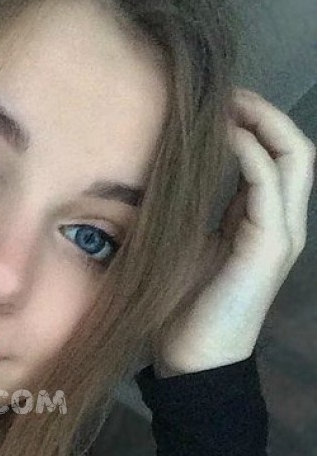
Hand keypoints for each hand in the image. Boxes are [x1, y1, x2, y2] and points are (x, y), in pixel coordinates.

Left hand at [151, 88, 314, 377]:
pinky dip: (247, 151)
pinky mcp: (269, 246)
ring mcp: (282, 233)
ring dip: (262, 121)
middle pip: (297, 147)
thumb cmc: (181, 309)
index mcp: (262, 222)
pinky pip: (267, 182)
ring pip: (296, 156)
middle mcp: (282, 223)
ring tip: (225, 104)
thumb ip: (189, 211)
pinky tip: (219, 136)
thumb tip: (157, 174)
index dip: (252, 122)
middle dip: (264, 111)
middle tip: (222, 94)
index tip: (213, 104)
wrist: (192, 362)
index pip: (276, 157)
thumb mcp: (184, 247)